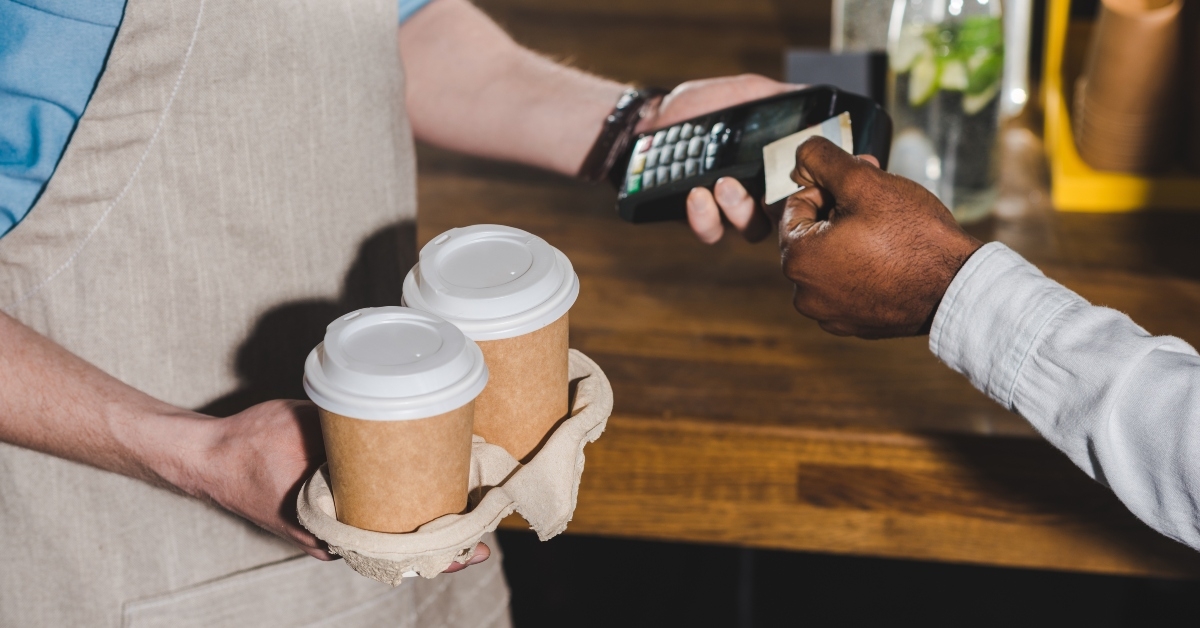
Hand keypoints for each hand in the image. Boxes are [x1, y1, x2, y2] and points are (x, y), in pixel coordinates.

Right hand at [193, 399, 489, 569]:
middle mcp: (331, 541)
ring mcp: (326, 534)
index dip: (440, 552)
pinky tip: (420, 508)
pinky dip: (394, 522)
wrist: (208, 457)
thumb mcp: (305, 428)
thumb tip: (400, 411)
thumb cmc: (252, 445)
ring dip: (421, 533)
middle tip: (485, 536)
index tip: (475, 547)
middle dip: (443, 545)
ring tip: (465, 524)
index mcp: (330, 529)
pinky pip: (365, 528)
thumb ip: (349, 429)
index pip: (397, 553)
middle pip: (398, 553)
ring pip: (383, 543)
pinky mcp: (322, 520)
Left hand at [636, 75, 800, 244]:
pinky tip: (696, 195)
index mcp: (775, 166)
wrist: (652, 118)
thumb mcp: (746, 92)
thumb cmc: (702, 105)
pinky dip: (704, 217)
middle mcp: (759, 191)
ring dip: (740, 210)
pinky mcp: (700, 218)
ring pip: (750, 228)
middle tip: (765, 188)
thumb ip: (781, 99)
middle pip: (785, 214)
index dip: (811, 187)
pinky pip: (711, 231)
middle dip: (778, 204)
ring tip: (723, 185)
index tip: (809, 176)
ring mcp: (730, 209)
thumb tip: (823, 102)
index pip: (805, 185)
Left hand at [774, 137, 981, 337]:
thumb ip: (823, 160)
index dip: (828, 187)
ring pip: (828, 261)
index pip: (795, 206)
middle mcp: (804, 294)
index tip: (860, 183)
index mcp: (797, 259)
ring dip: (849, 239)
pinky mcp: (853, 325)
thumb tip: (801, 152)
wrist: (958, 287)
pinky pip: (846, 286)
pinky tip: (891, 260)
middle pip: (811, 234)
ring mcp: (828, 314)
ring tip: (887, 230)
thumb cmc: (913, 235)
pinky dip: (860, 269)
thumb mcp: (864, 182)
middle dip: (838, 211)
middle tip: (877, 200)